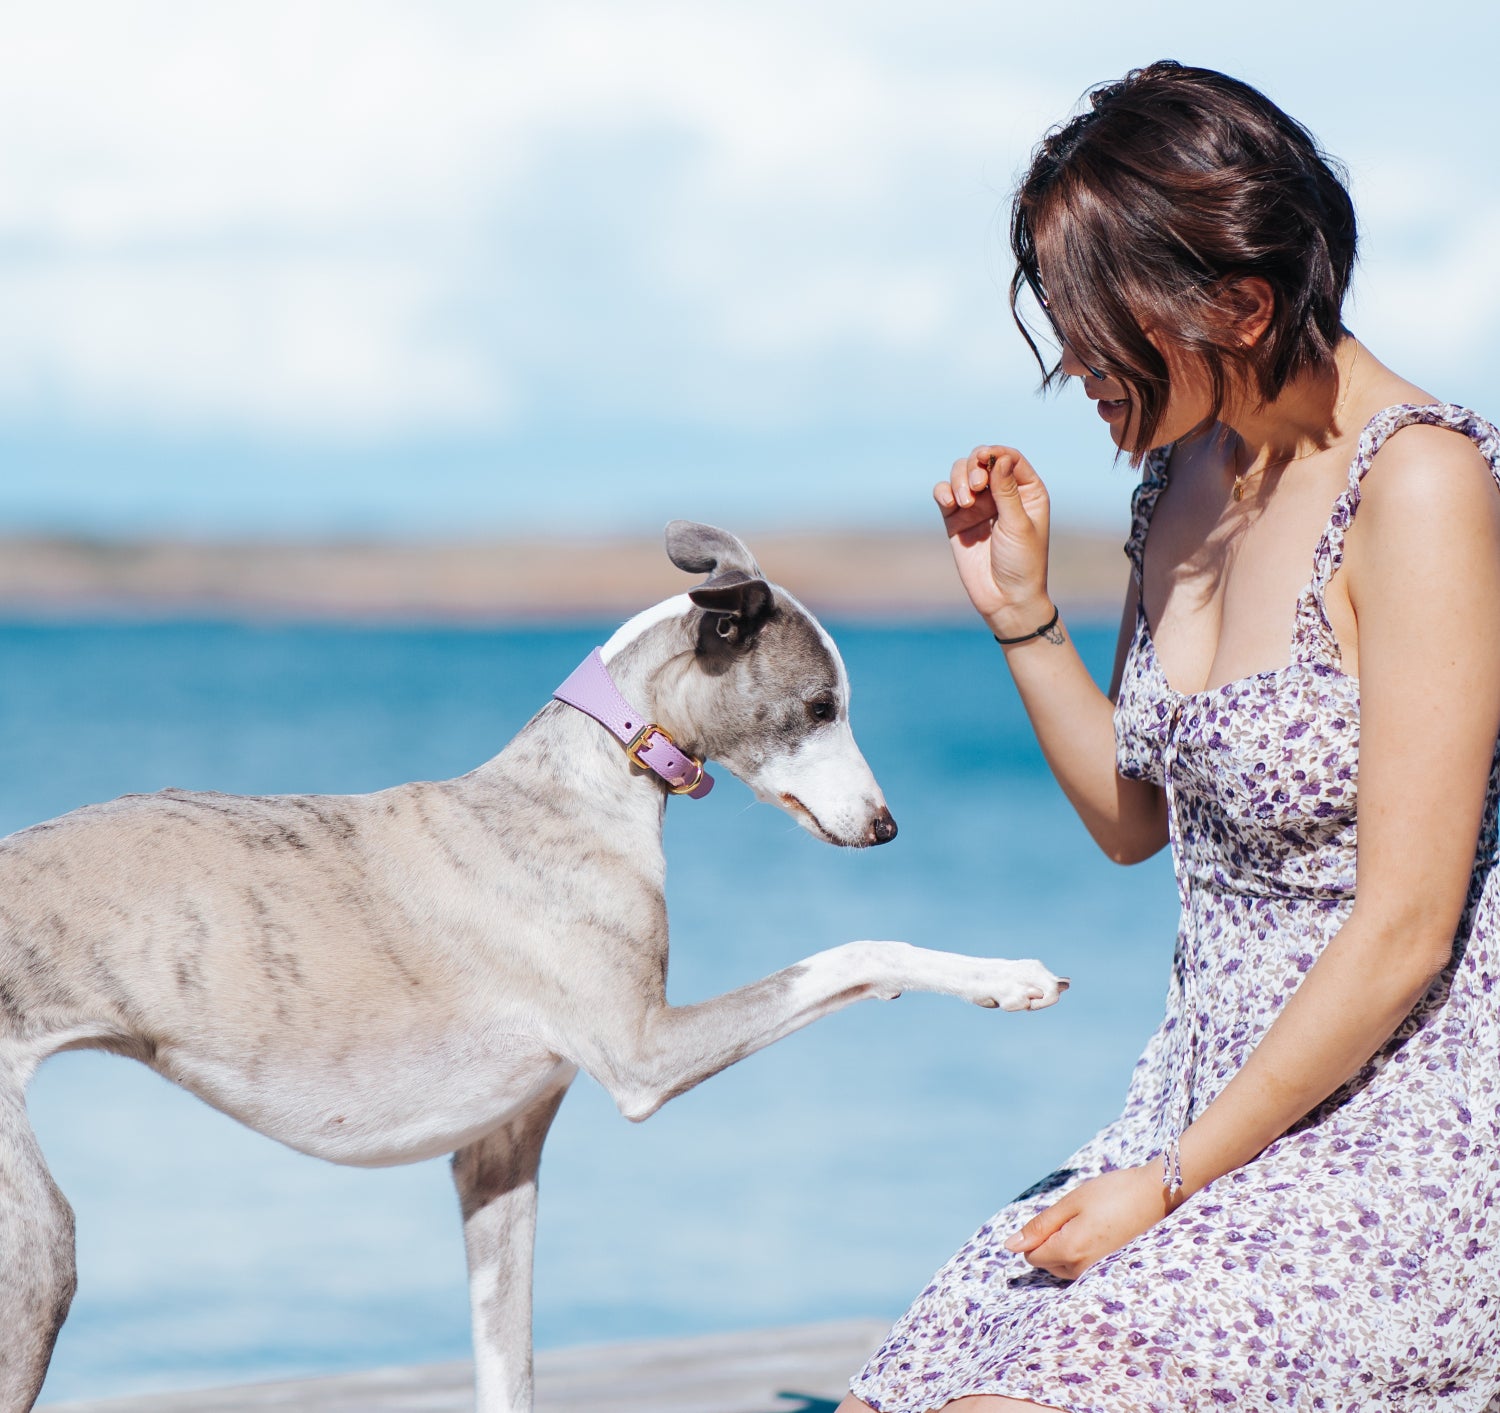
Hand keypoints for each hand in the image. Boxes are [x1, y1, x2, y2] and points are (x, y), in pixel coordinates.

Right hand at [933, 445, 1051, 635]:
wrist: (1005, 598)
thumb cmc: (1022, 563)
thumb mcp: (1018, 524)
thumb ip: (1006, 490)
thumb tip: (998, 458)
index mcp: (1026, 492)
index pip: (1009, 459)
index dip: (995, 453)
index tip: (984, 458)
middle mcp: (1001, 494)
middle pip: (981, 461)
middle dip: (974, 467)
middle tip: (977, 487)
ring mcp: (977, 506)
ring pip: (960, 474)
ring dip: (959, 480)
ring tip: (964, 503)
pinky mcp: (956, 520)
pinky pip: (944, 495)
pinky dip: (943, 492)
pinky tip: (949, 503)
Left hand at [1003, 1165, 1173, 1279]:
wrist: (1158, 1195)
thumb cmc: (1112, 1193)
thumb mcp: (1071, 1202)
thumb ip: (1040, 1226)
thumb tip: (1010, 1246)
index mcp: (1070, 1251)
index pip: (1032, 1256)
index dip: (1036, 1234)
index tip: (1059, 1215)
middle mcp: (1084, 1270)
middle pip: (1047, 1263)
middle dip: (1051, 1241)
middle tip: (1077, 1216)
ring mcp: (1100, 1273)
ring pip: (1065, 1267)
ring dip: (1066, 1247)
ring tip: (1090, 1222)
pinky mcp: (1112, 1271)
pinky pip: (1084, 1267)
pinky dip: (1082, 1251)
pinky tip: (1098, 1231)